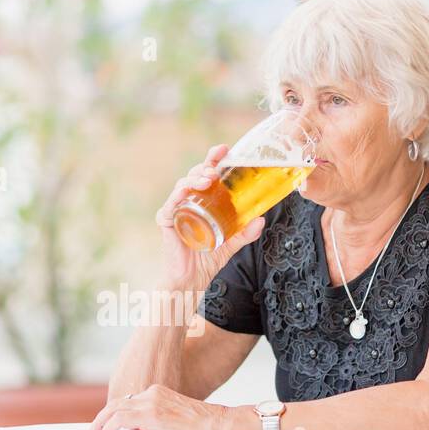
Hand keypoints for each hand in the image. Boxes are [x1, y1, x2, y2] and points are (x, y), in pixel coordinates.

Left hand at [86, 384, 249, 429]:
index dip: (110, 415)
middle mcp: (152, 393)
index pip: (126, 402)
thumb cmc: (202, 427)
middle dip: (100, 420)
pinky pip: (121, 419)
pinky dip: (110, 428)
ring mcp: (152, 402)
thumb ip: (153, 423)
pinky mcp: (153, 414)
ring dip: (100, 425)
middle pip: (115, 404)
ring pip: (114, 410)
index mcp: (157, 393)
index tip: (103, 429)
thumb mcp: (172, 422)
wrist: (220, 424)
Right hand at [156, 144, 265, 290]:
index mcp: (203, 202)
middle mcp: (188, 202)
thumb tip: (261, 219)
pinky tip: (185, 193)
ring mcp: (176, 210)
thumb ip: (246, 232)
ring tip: (207, 179)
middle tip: (216, 169)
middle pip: (194, 176)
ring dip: (194, 179)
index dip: (214, 160)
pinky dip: (177, 197)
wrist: (192, 280)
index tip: (225, 149)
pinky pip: (169, 206)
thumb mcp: (232, 243)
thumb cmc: (208, 259)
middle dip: (205, 167)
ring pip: (182, 186)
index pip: (207, 175)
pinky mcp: (167, 222)